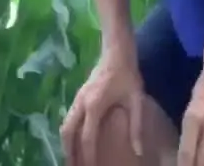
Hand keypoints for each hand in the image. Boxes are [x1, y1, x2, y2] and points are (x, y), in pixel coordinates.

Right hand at [61, 49, 143, 165]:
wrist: (116, 49)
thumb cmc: (128, 74)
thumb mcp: (136, 100)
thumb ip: (136, 126)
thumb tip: (137, 151)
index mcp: (94, 105)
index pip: (87, 137)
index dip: (88, 156)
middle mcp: (81, 103)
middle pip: (68, 132)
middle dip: (68, 152)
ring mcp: (78, 97)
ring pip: (65, 124)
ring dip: (66, 142)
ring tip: (71, 159)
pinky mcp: (79, 94)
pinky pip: (69, 117)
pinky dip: (69, 131)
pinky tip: (75, 140)